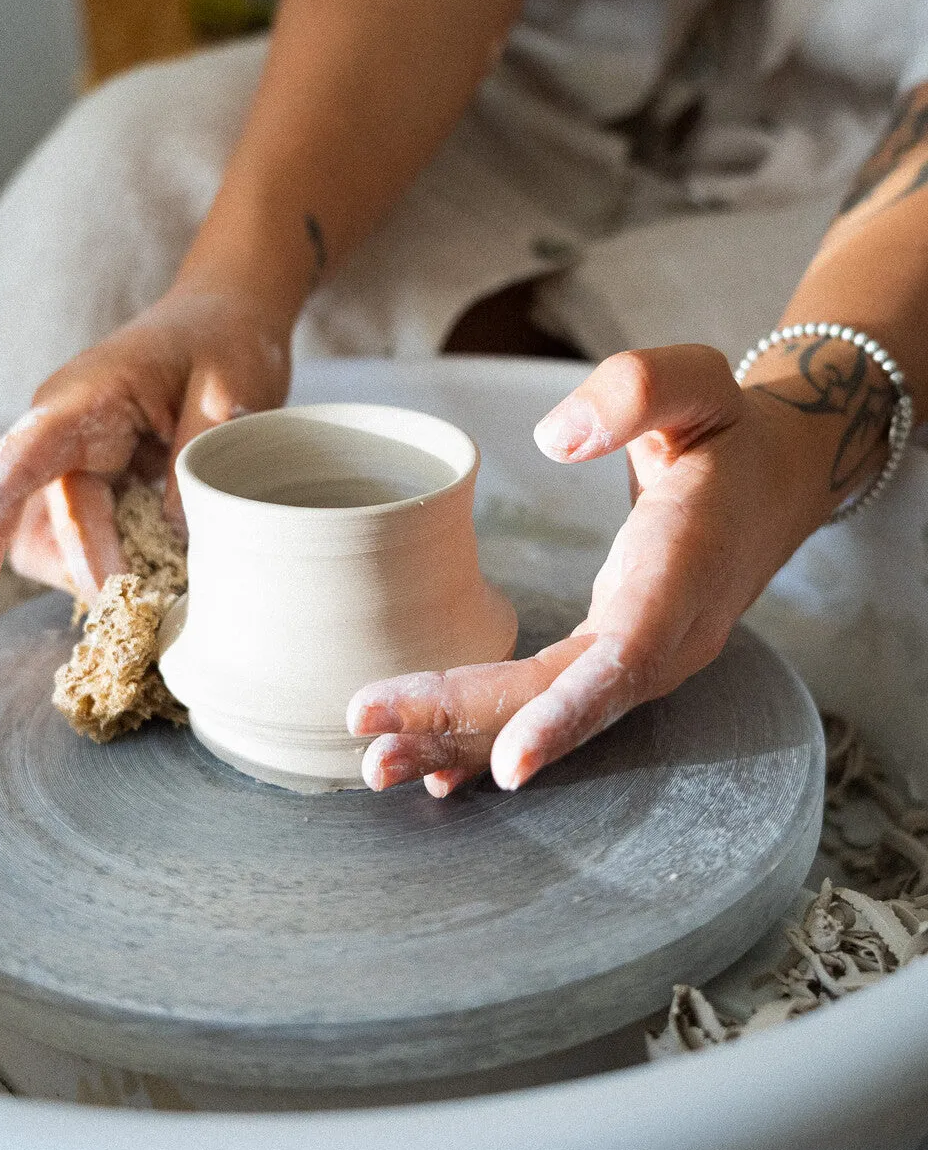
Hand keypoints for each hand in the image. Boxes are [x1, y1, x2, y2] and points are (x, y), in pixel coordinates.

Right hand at [0, 284, 290, 614]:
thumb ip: (198, 460)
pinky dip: (124, 561)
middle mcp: (62, 437)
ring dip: (104, 572)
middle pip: (47, 529)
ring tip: (167, 576)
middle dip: (93, 573)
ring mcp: (78, 462)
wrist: (228, 315)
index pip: (11, 470)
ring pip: (61, 544)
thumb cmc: (224, 341)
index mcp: (77, 403)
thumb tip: (171, 536)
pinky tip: (165, 563)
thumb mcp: (228, 390)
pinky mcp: (103, 482)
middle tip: (154, 597)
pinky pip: (94, 539)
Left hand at [348, 345, 842, 794]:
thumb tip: (556, 439)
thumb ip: (636, 390)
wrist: (776, 480)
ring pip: (551, 713)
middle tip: (373, 745)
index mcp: (685, 567)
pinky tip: (438, 767)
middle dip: (470, 724)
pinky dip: (493, 736)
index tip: (512, 760)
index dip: (569, 710)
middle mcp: (668, 633)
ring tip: (380, 764)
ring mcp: (646, 656)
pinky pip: (554, 705)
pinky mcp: (620, 658)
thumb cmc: (730, 432)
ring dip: (465, 742)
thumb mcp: (699, 382)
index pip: (628, 653)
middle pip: (564, 696)